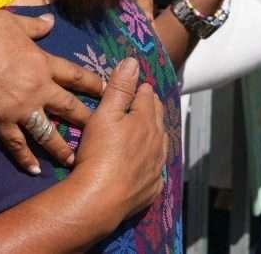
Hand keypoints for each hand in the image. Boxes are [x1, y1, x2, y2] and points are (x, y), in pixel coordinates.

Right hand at [0, 9, 102, 173]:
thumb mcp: (11, 22)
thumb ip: (34, 27)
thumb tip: (50, 21)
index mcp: (42, 62)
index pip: (75, 75)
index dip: (94, 84)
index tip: (110, 93)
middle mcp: (37, 88)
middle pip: (68, 107)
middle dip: (87, 119)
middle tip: (103, 132)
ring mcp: (19, 108)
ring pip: (47, 132)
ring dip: (61, 147)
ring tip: (72, 160)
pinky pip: (16, 144)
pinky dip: (25, 158)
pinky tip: (34, 170)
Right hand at [71, 57, 167, 227]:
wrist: (101, 198)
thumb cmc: (99, 152)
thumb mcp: (104, 114)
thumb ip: (119, 88)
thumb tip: (133, 61)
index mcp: (146, 121)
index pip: (147, 97)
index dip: (141, 89)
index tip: (139, 84)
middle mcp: (157, 142)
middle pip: (157, 119)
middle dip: (151, 108)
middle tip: (145, 101)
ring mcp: (157, 167)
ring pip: (160, 144)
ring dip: (154, 134)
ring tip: (148, 129)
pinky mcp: (152, 187)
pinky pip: (156, 169)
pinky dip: (151, 161)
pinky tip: (146, 162)